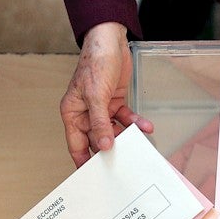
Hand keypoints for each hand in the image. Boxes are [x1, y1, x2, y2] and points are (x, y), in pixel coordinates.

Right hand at [60, 21, 152, 166]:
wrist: (110, 41)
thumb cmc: (94, 63)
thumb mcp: (95, 96)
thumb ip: (100, 123)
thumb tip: (103, 146)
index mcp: (72, 113)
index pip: (76, 144)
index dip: (83, 161)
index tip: (93, 177)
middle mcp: (86, 113)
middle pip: (97, 140)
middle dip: (110, 151)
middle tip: (123, 165)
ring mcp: (101, 109)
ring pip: (114, 131)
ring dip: (127, 137)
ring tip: (139, 146)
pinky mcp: (115, 102)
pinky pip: (126, 118)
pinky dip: (136, 123)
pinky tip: (146, 127)